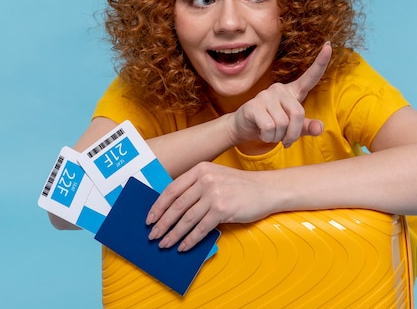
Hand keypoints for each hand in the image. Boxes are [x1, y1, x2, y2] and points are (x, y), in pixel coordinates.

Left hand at [146, 162, 279, 251]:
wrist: (267, 189)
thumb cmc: (241, 186)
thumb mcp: (217, 177)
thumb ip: (197, 187)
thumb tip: (173, 209)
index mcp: (201, 169)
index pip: (172, 189)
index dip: (158, 206)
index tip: (149, 218)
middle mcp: (206, 180)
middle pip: (176, 206)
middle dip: (162, 223)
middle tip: (153, 236)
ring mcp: (214, 194)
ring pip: (186, 219)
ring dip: (173, 235)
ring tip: (165, 244)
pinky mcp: (223, 209)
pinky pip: (201, 228)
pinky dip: (190, 240)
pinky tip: (183, 247)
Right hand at [229, 42, 331, 147]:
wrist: (243, 127)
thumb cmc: (271, 125)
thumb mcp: (292, 128)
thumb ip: (306, 127)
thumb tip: (319, 128)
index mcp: (292, 92)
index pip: (310, 77)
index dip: (320, 63)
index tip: (329, 46)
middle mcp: (280, 89)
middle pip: (298, 114)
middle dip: (293, 133)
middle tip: (286, 140)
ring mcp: (265, 95)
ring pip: (283, 124)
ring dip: (278, 136)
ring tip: (271, 133)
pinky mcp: (254, 106)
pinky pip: (270, 127)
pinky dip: (268, 136)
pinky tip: (262, 132)